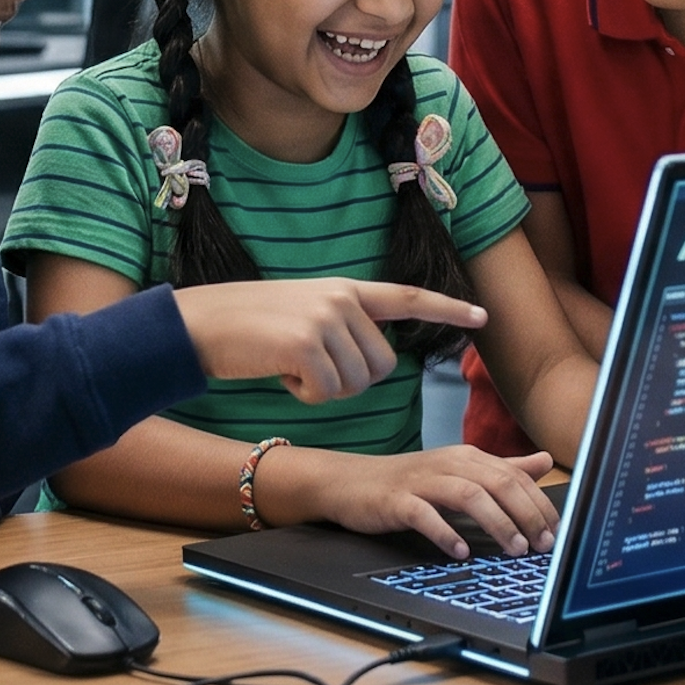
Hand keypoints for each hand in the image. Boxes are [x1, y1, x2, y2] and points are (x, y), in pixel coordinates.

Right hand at [173, 280, 485, 403]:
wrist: (202, 322)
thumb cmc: (249, 327)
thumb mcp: (303, 311)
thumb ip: (342, 324)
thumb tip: (374, 362)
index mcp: (344, 289)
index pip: (406, 297)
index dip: (446, 307)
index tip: (482, 315)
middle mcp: (341, 299)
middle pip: (381, 365)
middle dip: (351, 380)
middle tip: (309, 368)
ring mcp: (324, 319)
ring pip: (355, 383)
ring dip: (323, 390)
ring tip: (288, 364)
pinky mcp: (305, 345)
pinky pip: (326, 393)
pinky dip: (304, 396)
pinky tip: (279, 373)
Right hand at [263, 446, 558, 560]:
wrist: (349, 482)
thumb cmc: (408, 482)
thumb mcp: (458, 471)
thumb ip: (501, 468)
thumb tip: (543, 461)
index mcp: (467, 457)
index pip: (514, 475)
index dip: (539, 503)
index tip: (557, 532)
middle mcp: (448, 464)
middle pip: (497, 482)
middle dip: (526, 513)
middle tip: (542, 544)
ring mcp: (421, 481)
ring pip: (468, 495)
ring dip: (496, 522)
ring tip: (514, 548)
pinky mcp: (396, 501)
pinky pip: (424, 515)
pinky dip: (446, 533)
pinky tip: (460, 551)